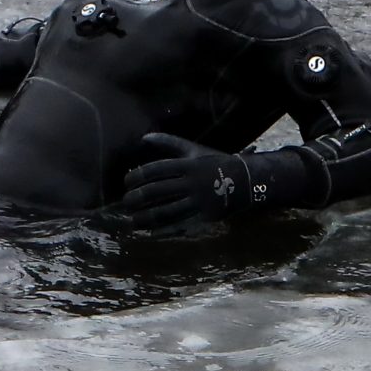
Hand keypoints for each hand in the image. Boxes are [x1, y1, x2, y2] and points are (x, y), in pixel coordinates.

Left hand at [109, 133, 247, 229]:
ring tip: (132, 221)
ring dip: (146, 218)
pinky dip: (164, 231)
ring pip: (166, 212)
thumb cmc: (214, 162)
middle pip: (158, 192)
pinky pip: (180, 226)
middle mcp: (192, 183)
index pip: (155, 170)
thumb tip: (144, 137)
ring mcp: (198, 202)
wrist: (244, 180)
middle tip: (125, 202)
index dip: (137, 176)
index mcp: (188, 165)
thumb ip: (169, 142)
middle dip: (137, 198)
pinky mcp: (204, 217)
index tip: (126, 182)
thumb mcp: (194, 150)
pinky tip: (150, 233)